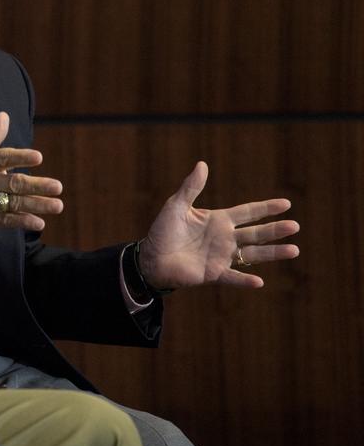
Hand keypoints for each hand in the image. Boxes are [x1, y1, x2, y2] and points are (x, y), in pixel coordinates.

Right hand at [0, 112, 63, 232]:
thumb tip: (5, 115)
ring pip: (12, 204)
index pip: (2, 158)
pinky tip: (39, 222)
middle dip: (36, 186)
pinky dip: (21, 222)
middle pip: (12, 184)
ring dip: (36, 205)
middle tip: (58, 186)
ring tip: (57, 206)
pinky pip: (4, 221)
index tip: (39, 157)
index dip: (20, 157)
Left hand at [137, 161, 299, 289]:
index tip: (286, 204)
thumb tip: (202, 164)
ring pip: (253, 254)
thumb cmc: (163, 231)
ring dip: (272, 253)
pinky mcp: (213, 273)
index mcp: (218, 220)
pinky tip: (259, 281)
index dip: (266, 208)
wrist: (150, 258)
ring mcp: (222, 257)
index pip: (248, 212)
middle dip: (275, 230)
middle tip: (295, 226)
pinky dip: (245, 280)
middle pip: (256, 233)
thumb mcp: (176, 206)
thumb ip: (191, 187)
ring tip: (294, 250)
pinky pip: (232, 277)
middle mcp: (225, 238)